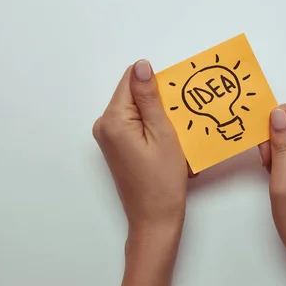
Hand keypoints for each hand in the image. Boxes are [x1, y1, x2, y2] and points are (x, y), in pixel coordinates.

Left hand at [93, 60, 187, 233]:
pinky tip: (169, 141)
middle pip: (133, 95)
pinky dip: (153, 127)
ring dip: (158, 115)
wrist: (154, 219)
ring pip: (137, 110)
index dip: (157, 83)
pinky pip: (135, 125)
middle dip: (158, 100)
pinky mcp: (116, 147)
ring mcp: (108, 137)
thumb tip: (142, 66)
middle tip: (180, 119)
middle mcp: (104, 125)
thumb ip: (150, 98)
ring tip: (178, 131)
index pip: (131, 80)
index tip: (176, 98)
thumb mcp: (162, 133)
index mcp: (113, 119)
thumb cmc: (162, 181)